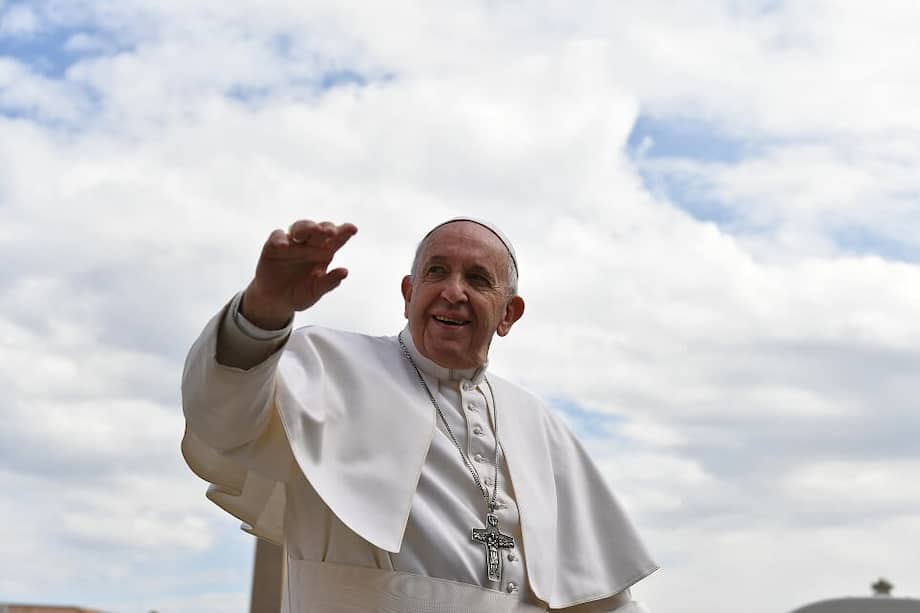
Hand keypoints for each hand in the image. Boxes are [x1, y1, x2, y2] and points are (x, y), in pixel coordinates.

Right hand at [241, 220, 357, 328]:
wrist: (276, 302)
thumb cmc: (299, 294)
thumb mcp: (315, 292)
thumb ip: (329, 282)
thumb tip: (345, 272)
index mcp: (323, 253)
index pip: (335, 240)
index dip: (344, 232)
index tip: (353, 229)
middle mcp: (309, 245)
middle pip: (318, 230)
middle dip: (325, 228)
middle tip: (331, 231)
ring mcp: (291, 244)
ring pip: (299, 228)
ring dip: (306, 227)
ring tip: (313, 229)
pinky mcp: (273, 246)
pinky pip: (276, 237)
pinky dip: (279, 239)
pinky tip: (284, 245)